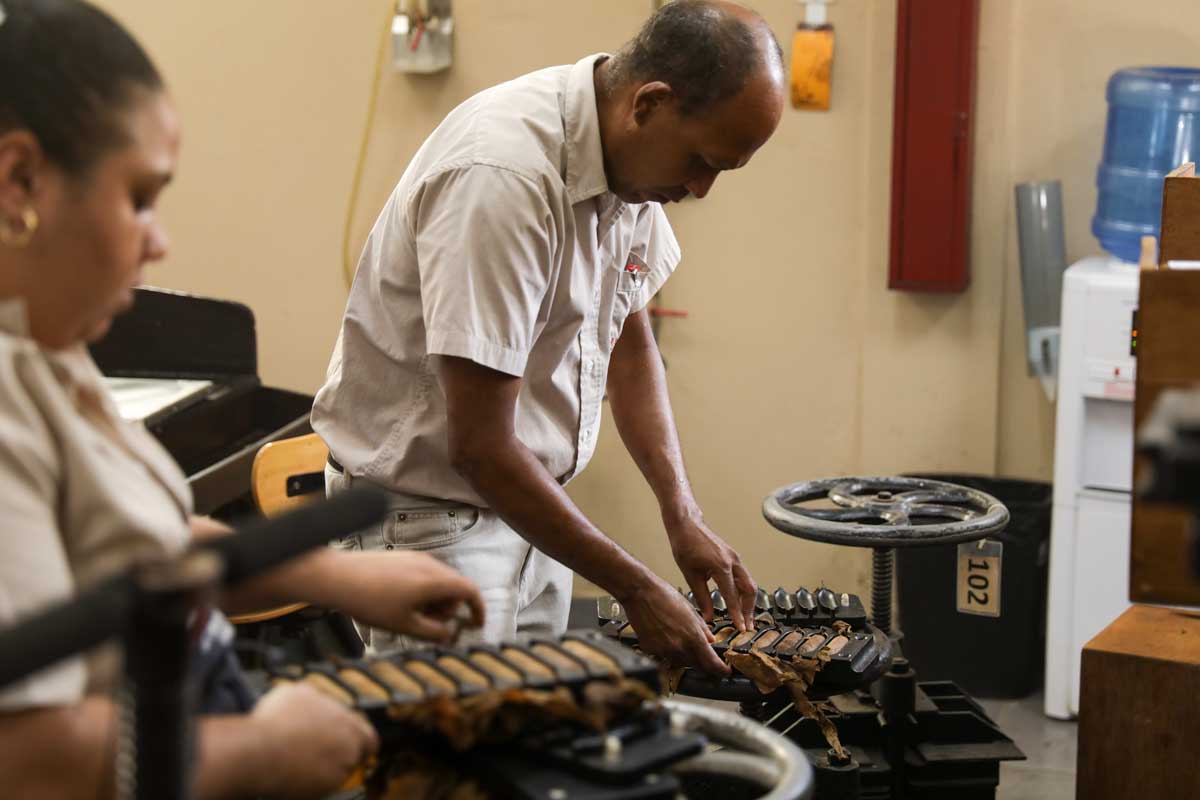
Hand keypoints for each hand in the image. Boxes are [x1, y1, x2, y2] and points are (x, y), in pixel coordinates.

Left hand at [251, 683, 378, 798]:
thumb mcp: (327, 784)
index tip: (352, 757)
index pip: (370, 739)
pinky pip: (299, 699)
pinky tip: (280, 727)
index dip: (361, 750)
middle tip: (317, 752)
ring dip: (313, 721)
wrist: (259, 755)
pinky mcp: (296, 691)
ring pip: (322, 708)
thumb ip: (342, 770)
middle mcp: (342, 713)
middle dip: (334, 734)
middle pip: (346, 721)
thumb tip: (342, 768)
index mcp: (355, 737)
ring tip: (293, 741)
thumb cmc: (291, 773)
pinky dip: (291, 710)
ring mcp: (319, 699)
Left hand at [327, 550, 485, 640]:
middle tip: (428, 624)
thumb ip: (432, 632)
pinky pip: (424, 574)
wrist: (338, 577)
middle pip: (454, 587)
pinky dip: (422, 590)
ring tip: (409, 613)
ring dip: (434, 600)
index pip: (470, 591)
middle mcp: (430, 564)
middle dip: (448, 609)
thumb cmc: (370, 601)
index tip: (476, 624)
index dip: (478, 609)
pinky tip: (400, 601)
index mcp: (435, 580)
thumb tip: (448, 635)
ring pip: (439, 581)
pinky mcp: (403, 556)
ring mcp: (416, 558)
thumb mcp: (404, 626)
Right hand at [620, 574, 728, 675]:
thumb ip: (702, 629)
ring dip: (685, 657)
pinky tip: (665, 636)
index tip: (725, 671)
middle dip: (703, 664)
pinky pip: (664, 657)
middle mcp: (679, 648)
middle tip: (705, 656)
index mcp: (692, 637)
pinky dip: (668, 651)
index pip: (711, 663)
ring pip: (680, 662)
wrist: (640, 592)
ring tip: (680, 639)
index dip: (721, 670)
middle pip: (696, 666)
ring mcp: (663, 651)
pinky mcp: (650, 650)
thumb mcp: (690, 610)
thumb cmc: (663, 595)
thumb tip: (710, 640)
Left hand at [665, 509, 756, 630]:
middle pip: (749, 590)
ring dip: (748, 601)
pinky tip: (737, 600)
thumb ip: (702, 597)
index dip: (737, 614)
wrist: (687, 524)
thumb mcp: (691, 575)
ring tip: (744, 617)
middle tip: (747, 625)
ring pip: (749, 583)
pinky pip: (743, 576)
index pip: (733, 596)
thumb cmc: (685, 545)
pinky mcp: (732, 557)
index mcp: (722, 567)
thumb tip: (709, 616)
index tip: (740, 628)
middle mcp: (733, 562)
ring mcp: (734, 558)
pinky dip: (743, 590)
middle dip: (749, 609)